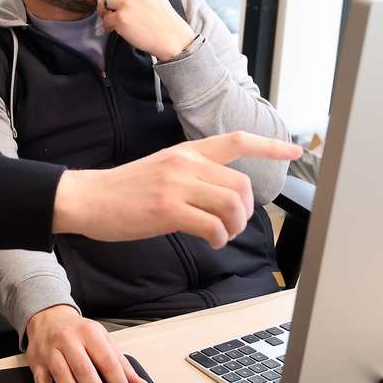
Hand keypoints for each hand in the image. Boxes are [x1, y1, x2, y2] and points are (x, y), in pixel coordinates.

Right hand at [26, 305, 147, 382]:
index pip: (108, 361)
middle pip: (84, 369)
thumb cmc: (79, 332)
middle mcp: (68, 340)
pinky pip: (39, 381)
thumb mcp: (103, 340)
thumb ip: (122, 364)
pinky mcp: (37, 362)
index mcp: (90, 334)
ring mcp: (50, 351)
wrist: (48, 316)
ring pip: (62, 374)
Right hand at [52, 131, 301, 247]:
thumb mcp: (160, 168)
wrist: (87, 198)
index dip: (270, 145)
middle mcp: (185, 163)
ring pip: (231, 205)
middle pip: (241, 184)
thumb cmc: (122, 190)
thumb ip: (191, 175)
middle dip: (246, 210)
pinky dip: (219, 238)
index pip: (236, 141)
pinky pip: (212, 225)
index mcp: (185, 151)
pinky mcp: (167, 209)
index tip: (295, 149)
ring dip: (234, 226)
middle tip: (233, 224)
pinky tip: (211, 241)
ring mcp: (176, 185)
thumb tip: (220, 197)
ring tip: (221, 235)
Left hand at [97, 0, 194, 59]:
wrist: (171, 37)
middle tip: (111, 5)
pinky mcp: (120, 18)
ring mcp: (126, 3)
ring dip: (104, 10)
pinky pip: (105, 18)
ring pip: (102, 1)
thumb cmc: (161, 16)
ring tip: (113, 16)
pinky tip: (117, 28)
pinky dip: (109, 25)